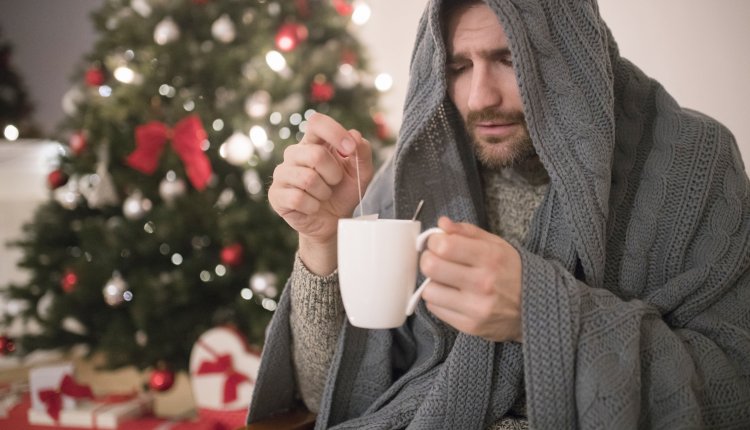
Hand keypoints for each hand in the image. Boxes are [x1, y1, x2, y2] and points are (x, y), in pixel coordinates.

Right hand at [268, 113, 372, 274]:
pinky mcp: (276, 195)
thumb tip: (354, 135)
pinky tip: (312, 207)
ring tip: (323, 196)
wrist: (332, 222)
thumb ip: (362, 152)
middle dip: (334, 174)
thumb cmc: (344, 193)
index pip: (316, 123)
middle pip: (315, 154)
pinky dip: (313, 206)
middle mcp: (294, 154)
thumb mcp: (361, 173)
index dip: (334, 132)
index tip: (349, 150)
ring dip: (324, 192)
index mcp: (314, 143)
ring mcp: (282, 174)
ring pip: (307, 179)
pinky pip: (297, 198)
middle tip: (334, 183)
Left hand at [419, 217, 522, 342]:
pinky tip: (451, 295)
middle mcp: (483, 283)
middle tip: (435, 259)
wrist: (536, 308)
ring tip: (444, 280)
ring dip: (432, 283)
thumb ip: (467, 232)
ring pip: (429, 291)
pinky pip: (436, 309)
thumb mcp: (497, 245)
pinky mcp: (470, 326)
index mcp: (490, 257)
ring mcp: (476, 307)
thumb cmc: (512, 272)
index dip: (434, 241)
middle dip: (428, 259)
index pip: (444, 245)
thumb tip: (442, 224)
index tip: (437, 243)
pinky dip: (439, 300)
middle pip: (431, 267)